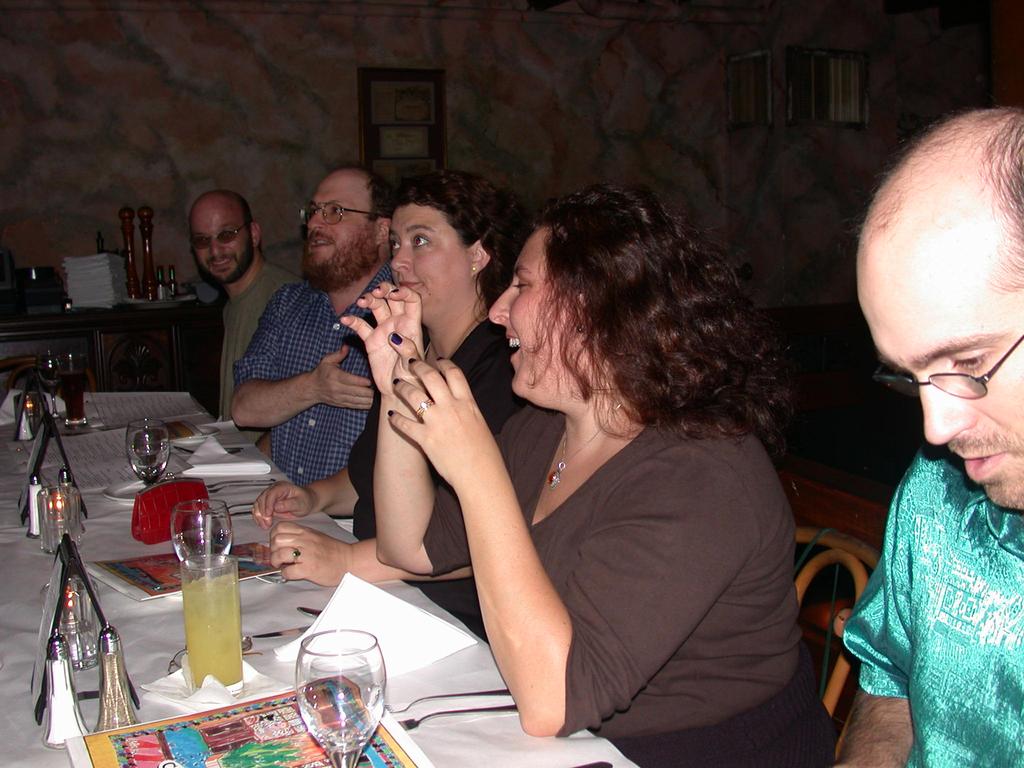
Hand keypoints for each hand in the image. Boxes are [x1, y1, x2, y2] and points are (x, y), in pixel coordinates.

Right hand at [252, 481, 313, 528]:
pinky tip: (262, 523)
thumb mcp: (300, 503)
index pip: (271, 494)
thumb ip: (289, 504)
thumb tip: (276, 506)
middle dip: (263, 512)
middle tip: (267, 523)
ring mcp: (269, 497)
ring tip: (265, 525)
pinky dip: (258, 517)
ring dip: (259, 516)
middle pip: (262, 499)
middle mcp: (273, 490)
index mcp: (282, 487)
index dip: (268, 504)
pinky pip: (258, 510)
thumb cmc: (305, 500)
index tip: (268, 514)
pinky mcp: (267, 504)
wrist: (306, 502)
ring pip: (258, 505)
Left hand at [268, 521, 351, 585]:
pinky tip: (292, 573)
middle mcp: (305, 541)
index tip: (277, 544)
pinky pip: (287, 571)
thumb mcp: (316, 536)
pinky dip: (286, 574)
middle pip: (276, 540)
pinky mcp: (308, 569)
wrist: (349, 561)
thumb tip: (283, 541)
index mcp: (306, 532)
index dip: (274, 536)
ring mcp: (306, 555)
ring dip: (276, 562)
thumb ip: (300, 536)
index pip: (279, 527)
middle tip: (279, 556)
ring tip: (283, 565)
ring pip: (279, 554)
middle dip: (273, 550)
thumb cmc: (334, 551)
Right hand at [310, 344, 373, 409]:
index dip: (361, 382)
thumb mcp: (327, 361)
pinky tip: (372, 403)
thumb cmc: (321, 372)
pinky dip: (364, 405)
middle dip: (368, 391)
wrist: (312, 389)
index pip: (350, 380)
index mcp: (335, 376)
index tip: (370, 381)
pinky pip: (354, 406)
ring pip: (357, 400)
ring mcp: (339, 398)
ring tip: (378, 396)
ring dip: (368, 399)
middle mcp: (337, 388)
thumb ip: (339, 354)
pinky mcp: (341, 404)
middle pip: (356, 392)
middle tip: (379, 388)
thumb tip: (346, 346)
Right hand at [341, 283, 423, 394]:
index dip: (404, 292)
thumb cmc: (411, 379)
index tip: (393, 294)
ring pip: (376, 307)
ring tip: (361, 302)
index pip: (412, 300)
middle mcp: (398, 324)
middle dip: (384, 290)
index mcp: (412, 326)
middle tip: (375, 292)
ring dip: (369, 300)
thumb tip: (394, 337)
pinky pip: (361, 326)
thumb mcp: (413, 365)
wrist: (397, 391)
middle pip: (392, 298)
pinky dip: (352, 321)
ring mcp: (383, 330)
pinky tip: (345, 319)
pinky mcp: (371, 340)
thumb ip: (407, 350)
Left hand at [386, 359, 501, 488]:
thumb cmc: (485, 454)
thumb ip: (468, 410)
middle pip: (431, 377)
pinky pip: (405, 424)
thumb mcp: (481, 424)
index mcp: (468, 403)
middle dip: (418, 366)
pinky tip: (391, 415)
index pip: (454, 374)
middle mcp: (451, 408)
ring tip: (397, 383)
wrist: (481, 475)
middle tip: (410, 363)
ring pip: (414, 395)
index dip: (444, 364)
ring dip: (403, 387)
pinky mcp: (425, 439)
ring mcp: (437, 422)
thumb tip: (462, 404)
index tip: (437, 361)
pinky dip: (396, 418)